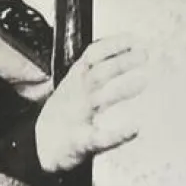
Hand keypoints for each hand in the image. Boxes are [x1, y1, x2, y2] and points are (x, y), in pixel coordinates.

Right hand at [35, 37, 144, 175]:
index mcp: (75, 82)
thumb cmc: (63, 116)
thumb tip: (118, 53)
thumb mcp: (72, 86)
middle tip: (144, 55)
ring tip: (143, 82)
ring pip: (100, 99)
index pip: (92, 56)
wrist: (41, 147)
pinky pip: (101, 137)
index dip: (112, 45)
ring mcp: (79, 118)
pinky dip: (118, 134)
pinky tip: (135, 129)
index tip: (133, 38)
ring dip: (122, 89)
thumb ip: (92, 70)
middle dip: (121, 62)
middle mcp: (78, 96)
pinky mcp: (82, 142)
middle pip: (99, 74)